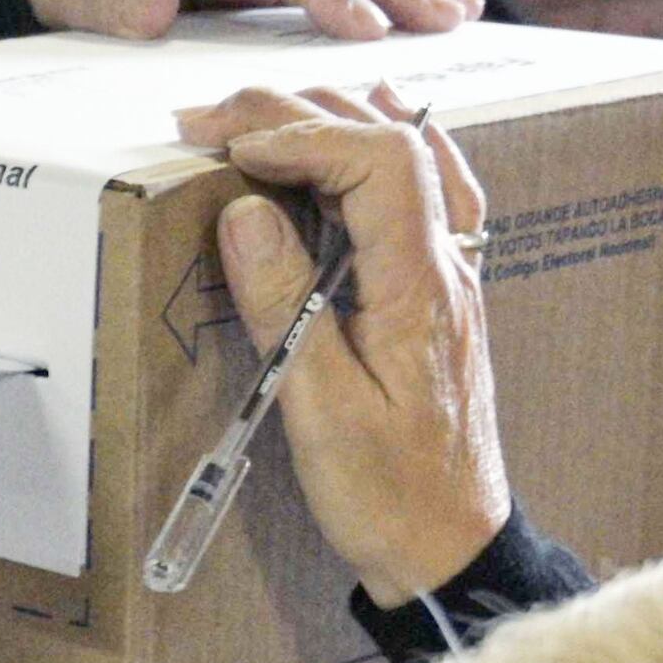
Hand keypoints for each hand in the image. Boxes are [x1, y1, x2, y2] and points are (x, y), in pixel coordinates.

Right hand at [178, 85, 507, 606]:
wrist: (452, 548)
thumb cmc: (389, 495)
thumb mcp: (321, 411)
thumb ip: (284, 304)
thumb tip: (246, 212)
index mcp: (422, 287)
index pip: (381, 161)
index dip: (303, 134)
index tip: (233, 151)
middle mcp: (449, 265)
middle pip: (394, 140)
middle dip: (299, 113)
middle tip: (210, 121)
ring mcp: (452, 275)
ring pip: (415, 155)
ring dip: (337, 121)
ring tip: (259, 119)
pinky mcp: (439, 294)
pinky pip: (427, 189)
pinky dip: (381, 148)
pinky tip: (353, 138)